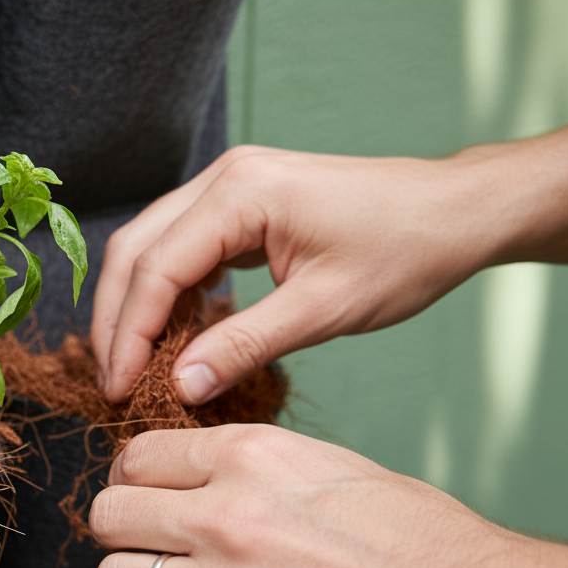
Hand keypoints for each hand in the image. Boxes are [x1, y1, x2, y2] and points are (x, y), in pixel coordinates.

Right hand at [89, 146, 505, 403]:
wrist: (455, 212)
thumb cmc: (404, 252)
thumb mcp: (323, 311)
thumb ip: (243, 347)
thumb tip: (179, 387)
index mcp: (240, 193)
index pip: (155, 268)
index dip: (128, 334)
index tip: (118, 389)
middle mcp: (224, 177)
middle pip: (135, 250)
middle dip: (115, 320)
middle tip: (112, 383)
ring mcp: (229, 185)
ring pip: (150, 247)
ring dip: (135, 306)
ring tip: (133, 366)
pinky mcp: (241, 203)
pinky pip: (182, 246)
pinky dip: (169, 292)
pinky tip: (175, 335)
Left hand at [90, 425, 567, 567]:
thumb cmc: (414, 539)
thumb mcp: (325, 464)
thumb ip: (246, 466)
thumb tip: (185, 475)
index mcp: (250, 456)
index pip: (137, 456)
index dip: (134, 480)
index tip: (146, 498)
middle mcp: (227, 516)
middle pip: (110, 514)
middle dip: (122, 530)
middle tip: (147, 546)